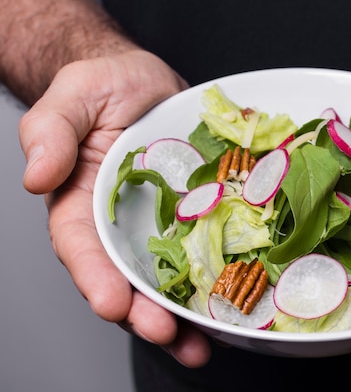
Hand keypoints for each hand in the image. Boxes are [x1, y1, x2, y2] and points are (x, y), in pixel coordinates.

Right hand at [19, 50, 211, 366]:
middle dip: (144, 314)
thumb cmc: (104, 87)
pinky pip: (205, 254)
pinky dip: (217, 282)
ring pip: (167, 279)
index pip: (82, 248)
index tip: (111, 304)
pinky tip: (237, 304)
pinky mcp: (196, 218)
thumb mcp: (74, 97)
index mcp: (81, 204)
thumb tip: (35, 177)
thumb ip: (50, 132)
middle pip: (127, 280)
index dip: (95, 278)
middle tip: (169, 334)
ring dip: (182, 316)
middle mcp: (120, 226)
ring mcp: (160, 226)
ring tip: (204, 344)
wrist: (146, 83)